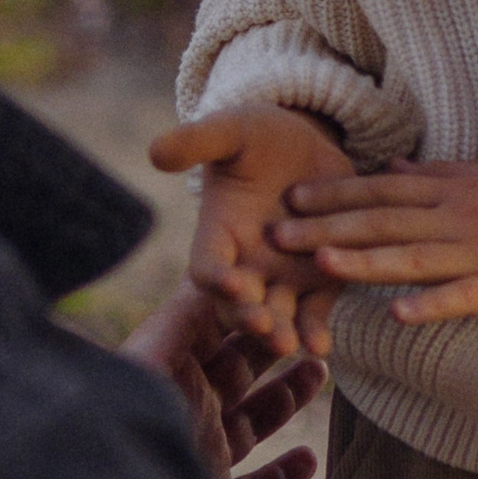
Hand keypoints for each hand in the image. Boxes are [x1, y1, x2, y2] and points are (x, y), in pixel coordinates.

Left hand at [119, 291, 326, 478]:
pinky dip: (282, 477)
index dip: (246, 307)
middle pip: (233, 371)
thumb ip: (172, 324)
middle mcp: (180, 415)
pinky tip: (308, 459)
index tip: (283, 285)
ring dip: (284, 399)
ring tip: (319, 371)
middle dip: (272, 344)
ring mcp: (198, 463)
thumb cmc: (123, 441)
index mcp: (162, 376)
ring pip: (247, 425)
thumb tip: (201, 278)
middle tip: (311, 322)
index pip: (206, 328)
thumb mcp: (146, 368)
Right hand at [150, 102, 356, 358]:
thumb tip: (156, 151)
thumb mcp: (231, 131)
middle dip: (249, 316)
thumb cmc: (257, 135)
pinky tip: (321, 347)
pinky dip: (315, 329)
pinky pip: (314, 310)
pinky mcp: (319, 278)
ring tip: (290, 345)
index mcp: (218, 233)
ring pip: (277, 314)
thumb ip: (197, 141)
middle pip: (239, 303)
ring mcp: (282, 276)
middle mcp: (245, 264)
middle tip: (263, 327)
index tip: (231, 281)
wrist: (306, 143)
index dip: (216, 276)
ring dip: (281, 331)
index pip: (207, 264)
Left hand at [273, 157, 477, 325]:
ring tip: (323, 264)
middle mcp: (461, 217)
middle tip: (277, 234)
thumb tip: (390, 165)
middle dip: (329, 227)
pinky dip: (431, 304)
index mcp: (455, 190)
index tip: (290, 195)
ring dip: (367, 260)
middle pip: (386, 221)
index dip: (336, 193)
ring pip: (416, 257)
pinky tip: (396, 315)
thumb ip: (437, 173)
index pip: (384, 189)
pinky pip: (464, 297)